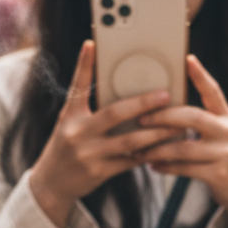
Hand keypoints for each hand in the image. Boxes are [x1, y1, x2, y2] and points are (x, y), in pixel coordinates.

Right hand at [28, 40, 176, 227]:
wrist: (51, 184)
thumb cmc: (66, 148)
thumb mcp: (69, 124)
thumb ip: (89, 109)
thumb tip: (119, 92)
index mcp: (70, 115)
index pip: (77, 85)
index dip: (84, 64)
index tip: (92, 43)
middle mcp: (77, 132)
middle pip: (115, 113)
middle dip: (143, 103)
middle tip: (166, 95)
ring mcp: (88, 153)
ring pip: (129, 140)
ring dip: (156, 133)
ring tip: (176, 126)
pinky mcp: (98, 172)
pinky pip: (129, 161)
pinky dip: (148, 154)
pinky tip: (164, 148)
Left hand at [139, 55, 227, 227]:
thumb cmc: (224, 159)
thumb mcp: (220, 135)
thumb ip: (202, 122)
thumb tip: (163, 110)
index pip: (214, 91)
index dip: (201, 75)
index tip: (187, 58)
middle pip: (192, 117)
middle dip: (163, 117)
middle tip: (141, 118)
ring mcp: (226, 153)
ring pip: (183, 147)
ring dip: (156, 149)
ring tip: (138, 151)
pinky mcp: (220, 174)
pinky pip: (185, 169)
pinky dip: (165, 167)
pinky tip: (152, 166)